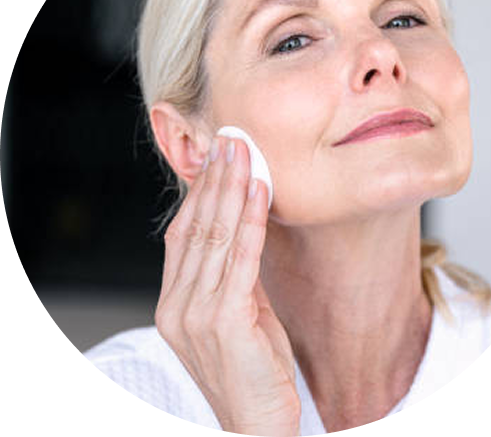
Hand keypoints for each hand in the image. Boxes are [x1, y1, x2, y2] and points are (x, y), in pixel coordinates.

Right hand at [155, 136, 300, 435]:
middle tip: (230, 139)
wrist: (259, 429)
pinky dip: (251, 219)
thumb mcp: (237, 316)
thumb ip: (233, 275)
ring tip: (244, 152)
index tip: (216, 158)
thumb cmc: (252, 372)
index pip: (182, 235)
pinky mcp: (224, 321)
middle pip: (196, 227)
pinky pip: (241, 257)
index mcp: (173, 304)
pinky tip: (260, 189)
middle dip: (215, 179)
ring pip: (216, 235)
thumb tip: (245, 227)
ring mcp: (196, 315)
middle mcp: (176, 306)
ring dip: (232, 188)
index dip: (199, 193)